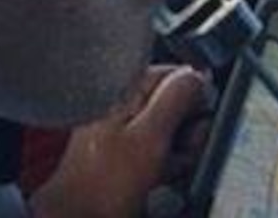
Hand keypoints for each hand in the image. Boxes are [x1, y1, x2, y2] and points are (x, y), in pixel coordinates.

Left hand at [29, 66, 212, 217]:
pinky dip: (166, 163)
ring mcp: (123, 130)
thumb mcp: (149, 136)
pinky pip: (159, 151)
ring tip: (167, 168)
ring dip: (179, 150)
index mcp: (126, 89)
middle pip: (175, 103)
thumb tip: (197, 76)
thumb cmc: (104, 182)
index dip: (194, 98)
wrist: (80, 215)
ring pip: (171, 130)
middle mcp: (123, 104)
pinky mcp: (125, 154)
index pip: (175, 74)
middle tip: (180, 151)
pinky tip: (161, 177)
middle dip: (188, 129)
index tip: (196, 123)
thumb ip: (174, 100)